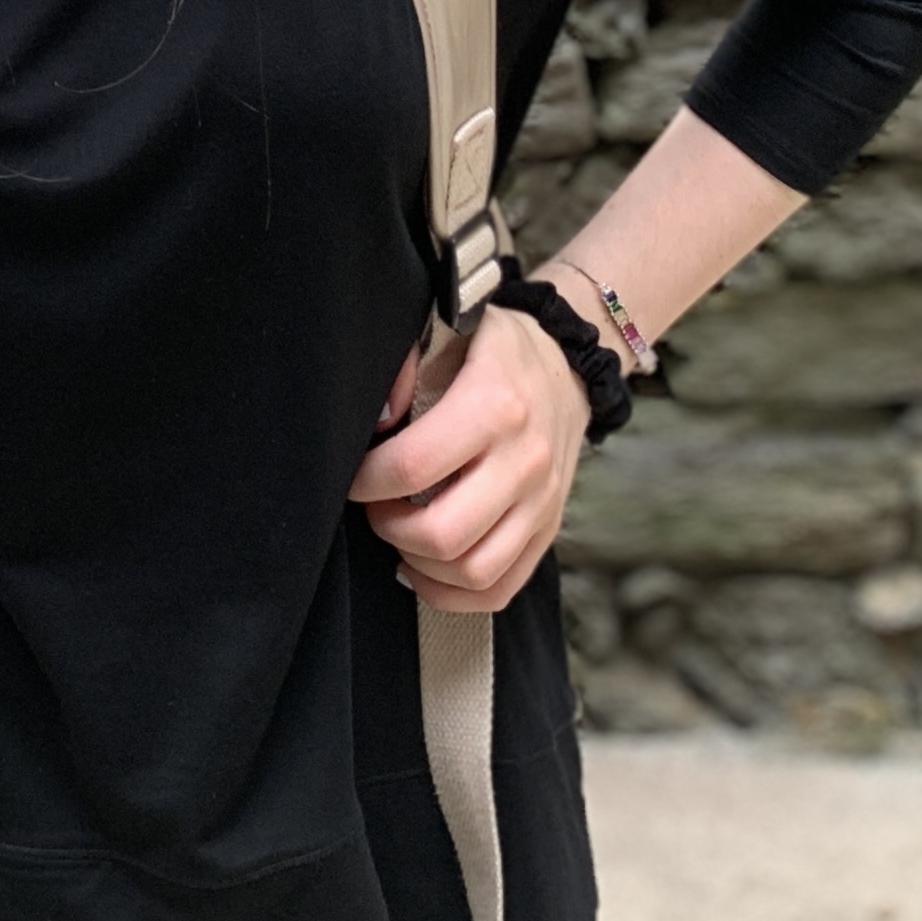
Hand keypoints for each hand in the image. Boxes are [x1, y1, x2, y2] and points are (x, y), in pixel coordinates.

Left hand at [346, 306, 586, 614]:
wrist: (568, 362)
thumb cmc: (494, 347)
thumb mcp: (450, 326)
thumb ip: (404, 364)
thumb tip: (378, 418)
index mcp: (494, 406)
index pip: (412, 467)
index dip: (366, 480)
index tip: (353, 473)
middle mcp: (525, 462)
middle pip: (443, 533)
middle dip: (389, 526)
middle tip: (375, 503)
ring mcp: (543, 502)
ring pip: (473, 572)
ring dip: (419, 563)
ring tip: (399, 531)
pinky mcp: (549, 529)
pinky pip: (501, 589)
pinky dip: (454, 595)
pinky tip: (424, 568)